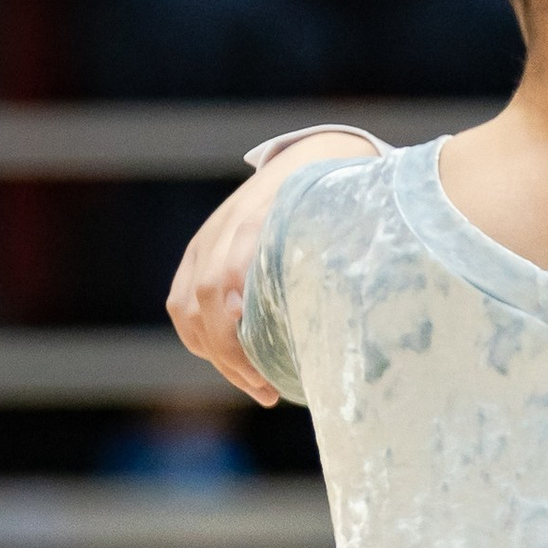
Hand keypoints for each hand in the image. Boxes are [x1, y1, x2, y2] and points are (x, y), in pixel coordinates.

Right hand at [166, 135, 374, 400]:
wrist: (314, 156)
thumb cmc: (338, 201)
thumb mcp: (348, 226)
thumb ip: (346, 261)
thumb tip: (365, 319)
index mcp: (258, 220)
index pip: (223, 282)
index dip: (231, 329)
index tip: (259, 369)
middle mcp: (223, 228)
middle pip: (202, 303)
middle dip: (229, 356)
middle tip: (267, 391)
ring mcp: (206, 238)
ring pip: (186, 308)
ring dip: (216, 354)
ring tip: (255, 385)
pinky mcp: (198, 251)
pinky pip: (183, 302)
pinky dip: (203, 338)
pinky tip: (235, 364)